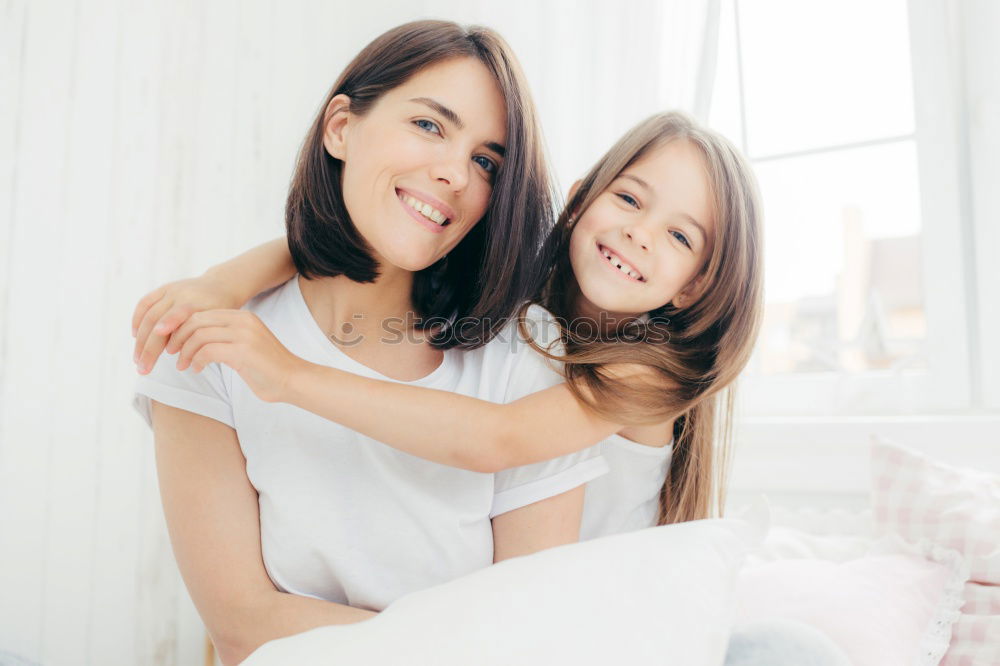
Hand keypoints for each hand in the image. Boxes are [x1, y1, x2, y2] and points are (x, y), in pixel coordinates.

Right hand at [132, 275, 243, 372]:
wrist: (220, 286)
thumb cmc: (221, 309)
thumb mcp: (217, 322)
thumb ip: (199, 334)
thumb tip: (176, 353)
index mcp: (198, 301)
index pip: (180, 314)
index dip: (170, 326)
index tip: (162, 345)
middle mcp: (182, 294)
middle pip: (158, 319)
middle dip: (149, 347)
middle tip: (143, 368)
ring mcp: (171, 290)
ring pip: (149, 315)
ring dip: (140, 339)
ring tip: (138, 358)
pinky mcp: (163, 289)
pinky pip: (144, 303)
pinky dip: (137, 319)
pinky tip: (135, 336)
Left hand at [166, 309, 307, 403]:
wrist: (293, 379)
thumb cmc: (267, 369)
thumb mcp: (245, 346)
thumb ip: (226, 338)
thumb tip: (197, 340)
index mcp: (244, 317)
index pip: (203, 313)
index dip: (183, 328)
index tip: (175, 343)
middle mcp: (243, 321)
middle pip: (197, 320)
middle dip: (179, 337)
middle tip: (172, 353)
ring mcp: (243, 334)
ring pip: (199, 335)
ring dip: (185, 351)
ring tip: (183, 365)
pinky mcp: (242, 351)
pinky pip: (207, 351)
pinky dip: (196, 361)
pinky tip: (196, 369)